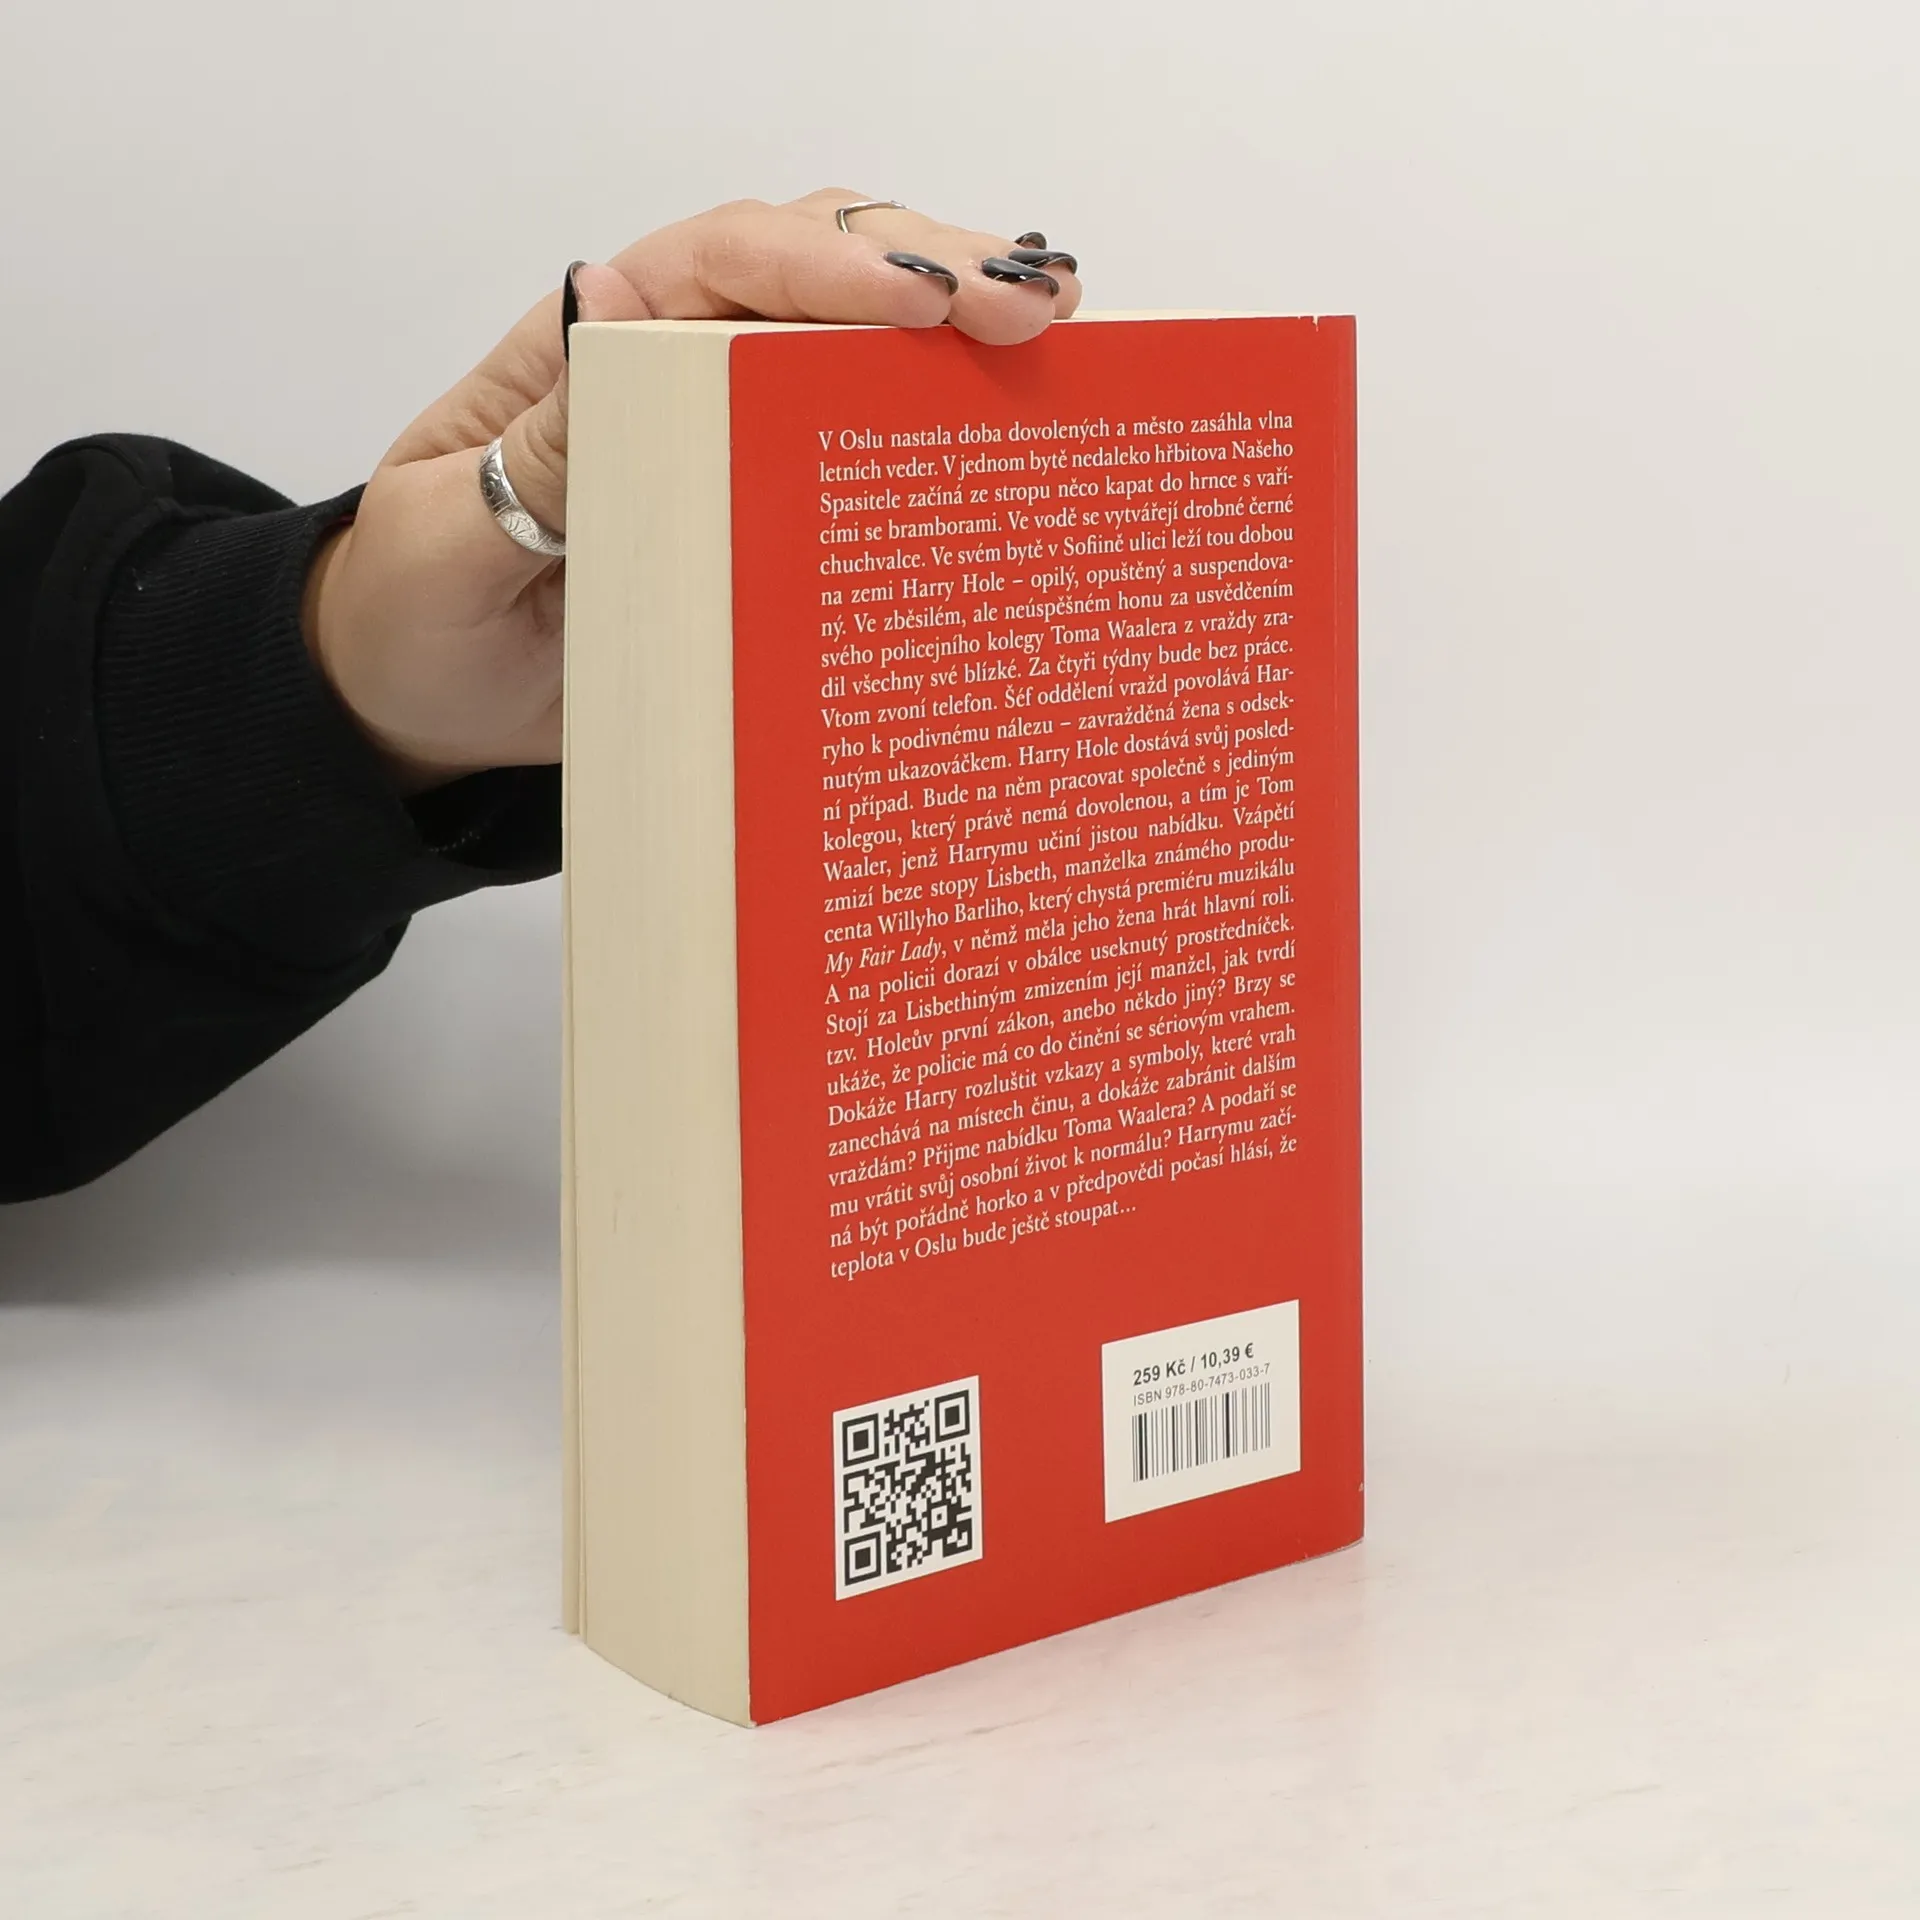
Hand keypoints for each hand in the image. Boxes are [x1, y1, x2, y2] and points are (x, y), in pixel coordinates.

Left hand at [301, 189, 1082, 791]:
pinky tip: (1017, 428)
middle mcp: (675, 367)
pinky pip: (859, 452)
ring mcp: (730, 436)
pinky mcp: (766, 511)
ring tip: (1063, 336)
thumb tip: (631, 359)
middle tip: (1038, 310)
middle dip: (933, 271)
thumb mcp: (448, 540)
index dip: (825, 268)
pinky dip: (942, 430)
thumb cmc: (418, 611)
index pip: (719, 265)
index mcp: (588, 345)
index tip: (921, 304)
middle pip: (818, 273)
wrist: (422, 703)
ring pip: (859, 346)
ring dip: (962, 330)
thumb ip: (542, 462)